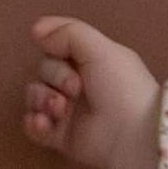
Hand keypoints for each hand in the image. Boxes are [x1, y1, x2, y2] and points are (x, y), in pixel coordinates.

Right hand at [23, 15, 161, 168]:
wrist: (133, 137)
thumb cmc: (122, 88)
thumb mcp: (101, 49)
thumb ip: (69, 32)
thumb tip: (37, 31)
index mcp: (92, 62)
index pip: (57, 46)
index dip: (52, 44)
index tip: (52, 46)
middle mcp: (80, 85)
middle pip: (44, 69)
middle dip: (54, 75)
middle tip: (76, 89)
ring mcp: (70, 112)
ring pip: (36, 96)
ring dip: (42, 99)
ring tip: (61, 110)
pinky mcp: (62, 137)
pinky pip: (34, 126)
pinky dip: (35, 123)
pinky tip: (44, 123)